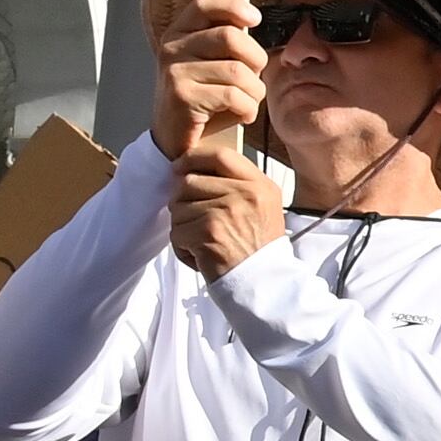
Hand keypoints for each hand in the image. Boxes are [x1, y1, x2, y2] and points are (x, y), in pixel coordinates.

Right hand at [152, 0, 268, 160]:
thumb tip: (250, 19)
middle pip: (231, 37)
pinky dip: (248, 108)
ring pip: (238, 71)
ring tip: (248, 102)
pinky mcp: (182, 97)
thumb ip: (225, 43)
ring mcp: (174, 72)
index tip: (255, 18)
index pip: (203, 5)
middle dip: (256, 59)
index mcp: (178, 34)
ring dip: (255, 91)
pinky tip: (243, 116)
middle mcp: (172, 49)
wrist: (176, 143)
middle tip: (255, 79)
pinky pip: (233, 95)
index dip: (232, 6)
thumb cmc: (202, 102)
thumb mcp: (210, 65)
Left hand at [168, 144, 286, 279]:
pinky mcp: (207, 232)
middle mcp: (244, 194)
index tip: (179, 166)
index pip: (220, 155)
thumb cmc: (259, 250)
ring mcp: (225, 212)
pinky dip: (183, 248)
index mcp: (259, 186)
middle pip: (190, 181)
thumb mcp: (264, 208)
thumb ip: (237, 185)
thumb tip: (192, 171)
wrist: (265, 285)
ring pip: (178, 207)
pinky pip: (176, 232)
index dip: (193, 158)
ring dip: (183, 228)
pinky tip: (202, 256)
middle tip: (196, 221)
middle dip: (184, 202)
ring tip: (204, 242)